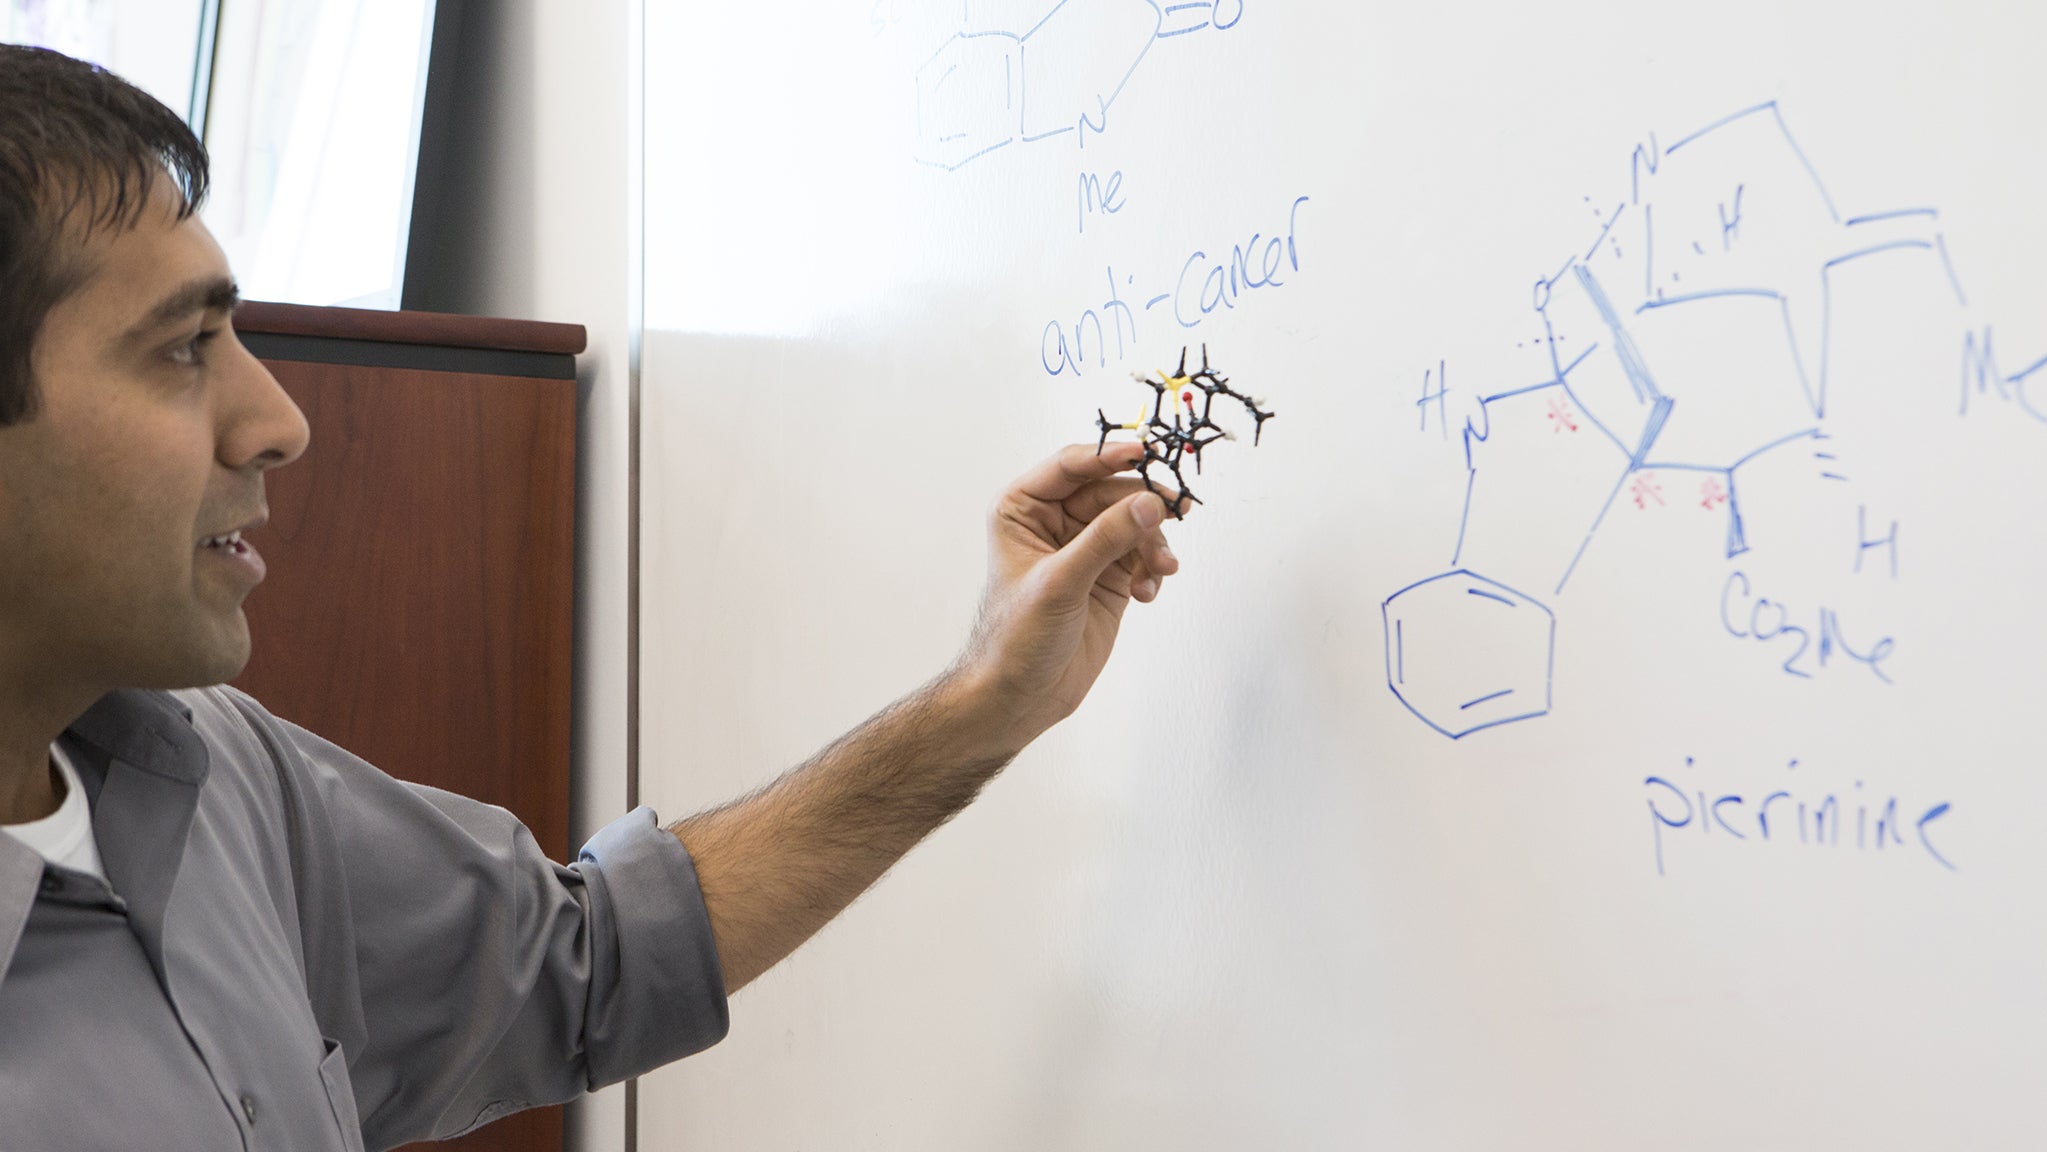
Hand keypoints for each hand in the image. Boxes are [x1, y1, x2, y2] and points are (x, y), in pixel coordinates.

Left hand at [945, 441, 1183, 757]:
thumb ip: (1105, 538)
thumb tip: (1150, 503)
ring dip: (1153, 542)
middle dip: (1144, 504)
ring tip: (1161, 569)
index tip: (1145, 452)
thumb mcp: (1060, 582)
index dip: (1109, 455)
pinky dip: (1152, 568)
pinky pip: (1142, 554)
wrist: (1021, 696)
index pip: (1071, 466)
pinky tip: (1148, 592)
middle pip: (1112, 491)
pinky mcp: (1108, 576)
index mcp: (1023, 508)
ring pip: (1133, 522)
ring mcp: (1084, 548)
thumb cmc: (1017, 637)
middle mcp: (1054, 521)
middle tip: (1176, 512)